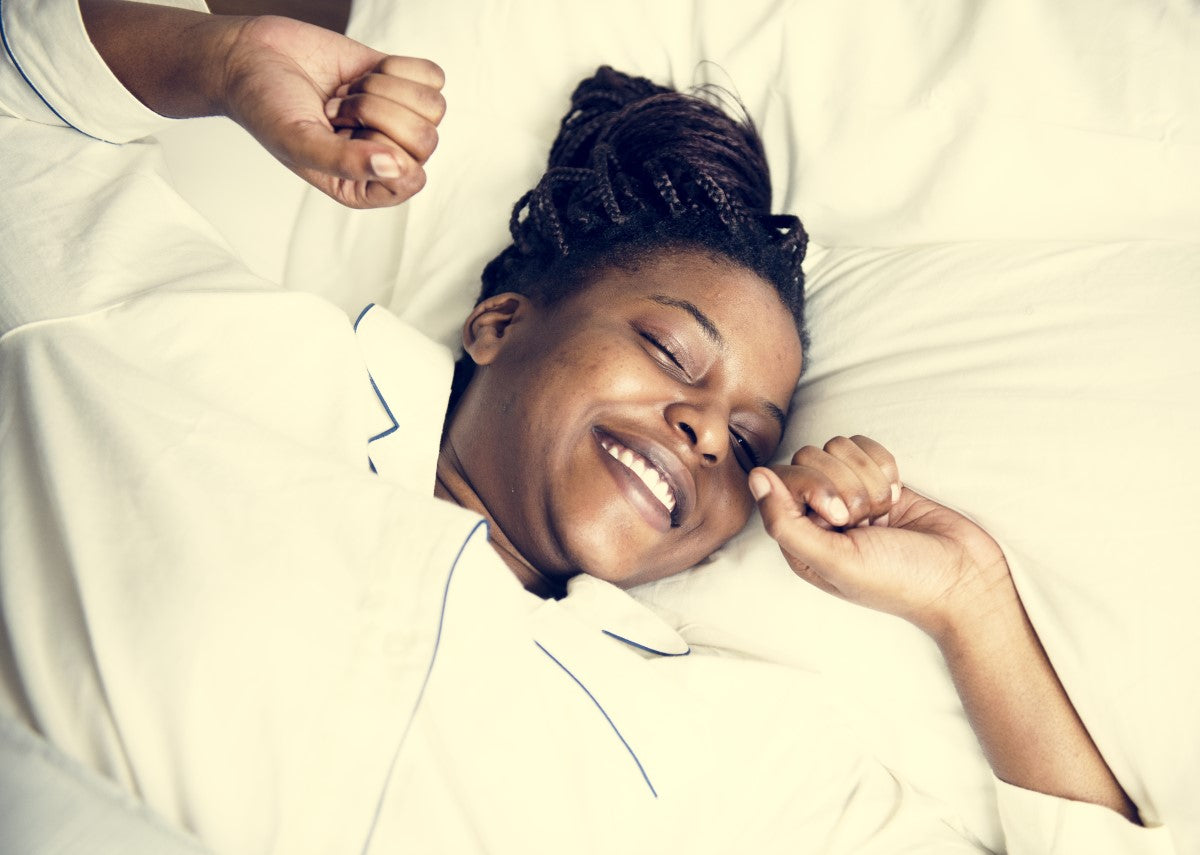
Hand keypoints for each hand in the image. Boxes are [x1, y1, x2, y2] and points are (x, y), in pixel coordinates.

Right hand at [218, 15, 444, 207]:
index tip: (342, 131)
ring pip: (433, 107)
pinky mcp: (400, 82)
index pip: (412, 179)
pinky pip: (433, 77)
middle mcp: (388, 157)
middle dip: (376, 112)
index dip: (383, 148)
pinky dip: (396, 67)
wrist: (252, 55)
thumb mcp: (298, 142)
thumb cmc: (267, 107)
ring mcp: (397, 120)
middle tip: (336, 108)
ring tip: (346, 93)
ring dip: (382, 89)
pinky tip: (362, 74)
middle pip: (426, 139)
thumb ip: (346, 162)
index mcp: (366, 186)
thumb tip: (397, 167)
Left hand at [748, 436, 1009, 637]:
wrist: (965, 578)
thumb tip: (755, 478)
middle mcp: (818, 513)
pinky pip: (864, 446)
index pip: (781, 479)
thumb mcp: (834, 561)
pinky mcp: (876, 478)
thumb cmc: (898, 580)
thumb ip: (785, 522)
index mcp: (798, 538)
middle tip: (867, 521)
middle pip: (807, 457)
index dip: (811, 486)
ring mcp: (848, 493)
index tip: (840, 518)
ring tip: (883, 512)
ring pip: (836, 447)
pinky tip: (895, 496)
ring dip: (867, 478)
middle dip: (844, 484)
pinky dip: (884, 467)